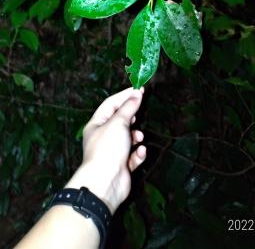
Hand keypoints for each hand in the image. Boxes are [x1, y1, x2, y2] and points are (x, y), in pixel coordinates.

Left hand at [65, 87, 145, 213]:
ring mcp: (113, 152)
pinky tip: (140, 152)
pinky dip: (138, 152)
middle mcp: (103, 136)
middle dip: (131, 117)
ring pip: (128, 138)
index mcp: (97, 124)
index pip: (111, 104)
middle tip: (140, 112)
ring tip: (139, 136)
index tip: (140, 89)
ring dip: (136, 135)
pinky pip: (133, 155)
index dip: (125, 95)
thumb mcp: (118, 122)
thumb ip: (129, 107)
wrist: (105, 183)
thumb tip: (137, 93)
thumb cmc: (108, 148)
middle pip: (120, 120)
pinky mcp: (122, 165)